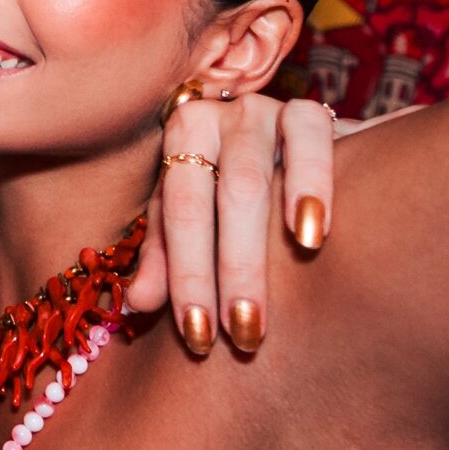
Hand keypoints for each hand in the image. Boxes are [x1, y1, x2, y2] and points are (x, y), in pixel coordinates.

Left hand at [125, 93, 338, 354]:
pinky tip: (311, 235)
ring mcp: (260, 111)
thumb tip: (137, 302)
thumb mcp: (196, 216)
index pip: (178, 214)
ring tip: (271, 296)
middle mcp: (213, 119)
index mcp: (178, 141)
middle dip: (226, 273)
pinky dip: (309, 184)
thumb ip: (167, 256)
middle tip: (243, 334)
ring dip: (259, 245)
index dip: (187, 277)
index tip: (199, 337)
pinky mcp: (311, 112)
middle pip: (214, 200)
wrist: (301, 146)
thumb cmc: (234, 190)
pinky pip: (308, 139)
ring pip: (251, 177)